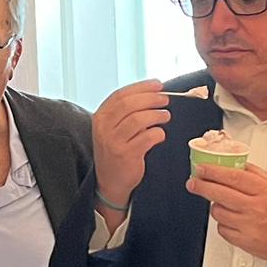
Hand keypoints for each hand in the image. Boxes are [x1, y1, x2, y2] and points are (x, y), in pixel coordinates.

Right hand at [91, 80, 169, 206]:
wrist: (110, 181)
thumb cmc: (116, 150)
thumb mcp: (112, 128)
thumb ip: (126, 112)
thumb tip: (153, 93)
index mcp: (100, 116)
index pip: (121, 95)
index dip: (142, 87)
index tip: (158, 84)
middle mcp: (104, 128)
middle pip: (130, 104)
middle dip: (151, 99)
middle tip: (165, 100)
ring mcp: (113, 142)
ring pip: (139, 119)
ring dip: (157, 115)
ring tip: (165, 116)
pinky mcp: (126, 155)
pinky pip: (147, 137)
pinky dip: (158, 133)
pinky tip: (160, 135)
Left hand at [187, 163, 266, 266]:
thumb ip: (255, 174)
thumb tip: (235, 164)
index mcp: (264, 191)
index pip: (232, 176)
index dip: (212, 171)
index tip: (201, 168)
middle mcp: (255, 207)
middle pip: (219, 193)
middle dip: (201, 186)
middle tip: (193, 183)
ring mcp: (248, 226)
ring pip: (218, 212)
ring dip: (216, 206)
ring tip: (225, 204)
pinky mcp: (244, 242)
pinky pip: (222, 230)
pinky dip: (223, 224)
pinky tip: (232, 220)